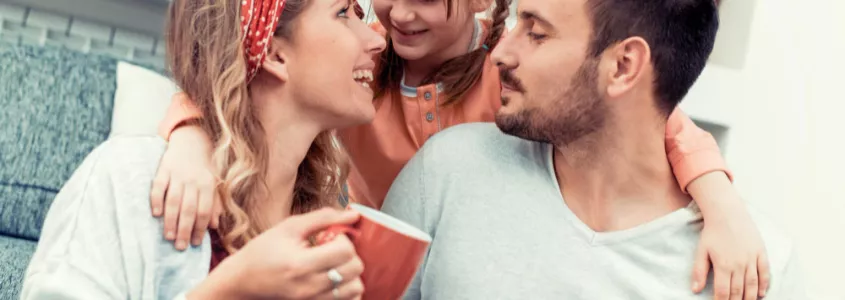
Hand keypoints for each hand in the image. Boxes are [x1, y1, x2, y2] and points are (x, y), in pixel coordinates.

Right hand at [150, 125, 219, 249]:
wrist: (192, 141)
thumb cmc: (203, 168)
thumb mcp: (213, 184)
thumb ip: (214, 204)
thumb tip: (213, 226)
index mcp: (208, 185)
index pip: (204, 210)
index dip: (200, 228)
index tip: (195, 244)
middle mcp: (193, 180)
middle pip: (188, 209)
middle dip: (184, 230)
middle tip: (180, 247)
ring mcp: (177, 175)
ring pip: (173, 201)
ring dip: (170, 220)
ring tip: (168, 236)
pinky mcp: (163, 169)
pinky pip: (158, 186)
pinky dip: (157, 200)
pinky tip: (156, 214)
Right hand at [190, 208, 364, 299]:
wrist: (242, 281)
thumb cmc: (263, 251)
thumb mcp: (289, 227)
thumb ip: (323, 218)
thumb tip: (354, 215)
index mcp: (301, 264)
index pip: (346, 251)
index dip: (343, 239)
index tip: (330, 236)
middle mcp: (309, 286)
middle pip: (355, 270)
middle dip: (350, 254)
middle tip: (332, 249)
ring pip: (356, 289)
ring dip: (351, 273)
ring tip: (333, 264)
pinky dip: (346, 289)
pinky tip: (333, 278)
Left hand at [688, 172, 769, 299]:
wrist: (727, 213)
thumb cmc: (712, 232)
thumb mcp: (701, 251)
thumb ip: (698, 272)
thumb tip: (694, 290)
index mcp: (723, 265)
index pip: (723, 292)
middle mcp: (739, 264)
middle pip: (738, 291)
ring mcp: (751, 259)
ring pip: (752, 285)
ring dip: (750, 297)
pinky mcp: (760, 253)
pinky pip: (764, 273)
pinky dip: (764, 285)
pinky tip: (761, 294)